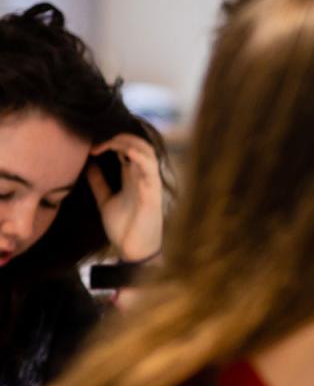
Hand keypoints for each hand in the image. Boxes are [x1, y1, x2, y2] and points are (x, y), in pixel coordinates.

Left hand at [87, 133, 162, 261]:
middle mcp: (142, 176)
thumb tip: (87, 165)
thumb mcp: (105, 200)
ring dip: (127, 142)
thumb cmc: (123, 226)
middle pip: (136, 144)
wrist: (133, 249)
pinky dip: (140, 156)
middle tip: (95, 139)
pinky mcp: (153, 192)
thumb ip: (99, 183)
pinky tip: (125, 151)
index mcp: (132, 176)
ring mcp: (149, 183)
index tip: (89, 142)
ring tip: (107, 143)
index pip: (126, 147)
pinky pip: (151, 168)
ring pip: (146, 151)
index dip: (110, 139)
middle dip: (117, 136)